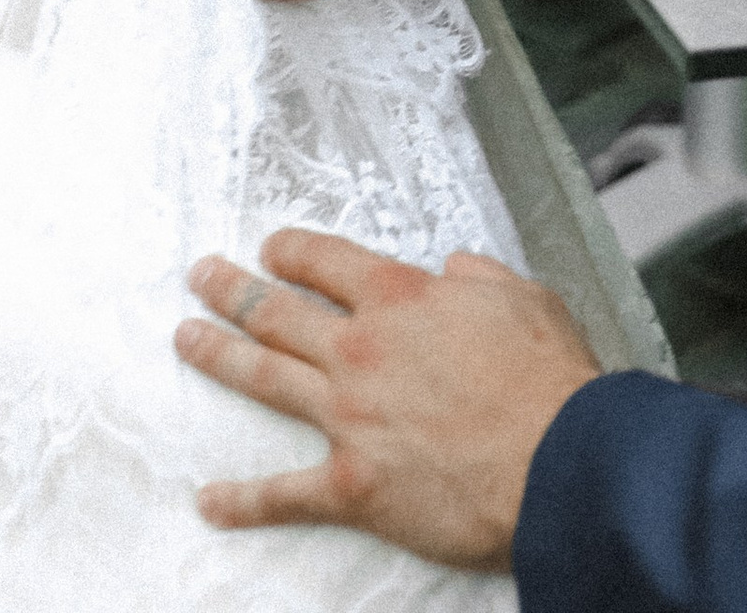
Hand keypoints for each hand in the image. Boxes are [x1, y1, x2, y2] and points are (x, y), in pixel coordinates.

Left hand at [178, 231, 596, 564]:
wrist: (560, 461)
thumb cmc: (550, 382)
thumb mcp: (525, 298)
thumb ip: (479, 278)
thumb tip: (454, 270)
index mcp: (402, 298)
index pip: (327, 262)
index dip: (292, 250)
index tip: (270, 247)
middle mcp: (362, 350)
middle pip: (278, 311)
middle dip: (232, 289)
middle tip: (201, 276)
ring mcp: (349, 418)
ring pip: (266, 378)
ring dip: (219, 355)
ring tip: (186, 338)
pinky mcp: (352, 485)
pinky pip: (283, 493)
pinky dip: (241, 500)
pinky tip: (208, 500)